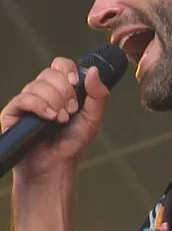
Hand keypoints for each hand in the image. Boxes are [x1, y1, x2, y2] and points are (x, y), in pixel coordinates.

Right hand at [0, 57, 109, 181]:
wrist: (56, 165)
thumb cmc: (72, 142)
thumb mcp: (94, 117)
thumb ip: (99, 94)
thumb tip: (93, 70)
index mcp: (62, 89)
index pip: (61, 64)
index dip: (68, 70)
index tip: (75, 84)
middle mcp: (44, 92)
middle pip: (50, 73)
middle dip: (65, 92)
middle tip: (70, 111)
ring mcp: (28, 101)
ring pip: (38, 85)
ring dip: (54, 102)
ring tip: (60, 120)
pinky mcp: (13, 113)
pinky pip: (24, 99)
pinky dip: (39, 106)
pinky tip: (49, 118)